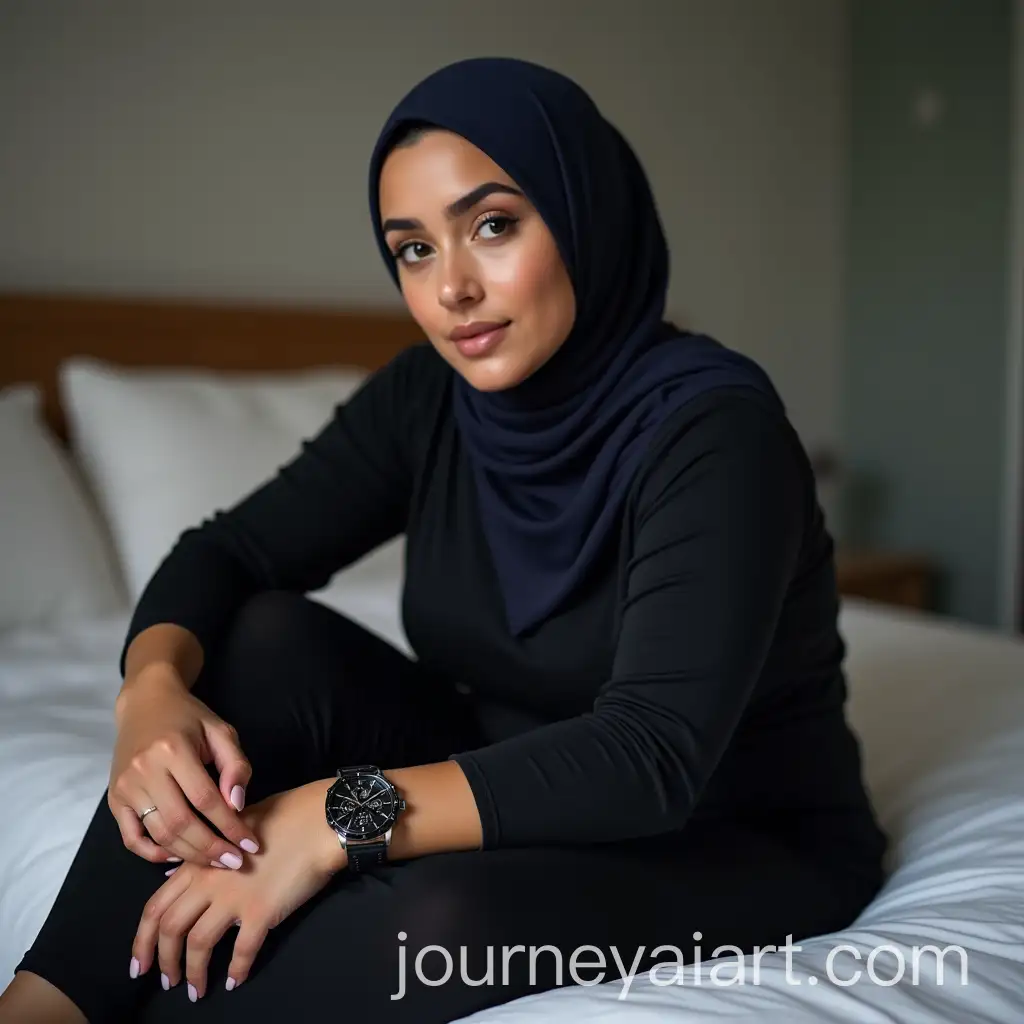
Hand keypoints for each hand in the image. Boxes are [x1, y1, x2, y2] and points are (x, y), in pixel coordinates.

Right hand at [109, 665, 259, 868]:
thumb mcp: (221, 731)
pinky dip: (154, 853)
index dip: (230, 826)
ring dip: (189, 854)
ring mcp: (125, 787)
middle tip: (236, 862)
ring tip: (215, 862)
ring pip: (158, 834)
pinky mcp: (115, 799)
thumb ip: (235, 765)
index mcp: (173, 750)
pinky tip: (179, 856)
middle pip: (180, 823)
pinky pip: (131, 838)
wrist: (145, 703)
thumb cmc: (189, 717)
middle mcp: (144, 771)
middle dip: (211, 848)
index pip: (206, 800)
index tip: (251, 844)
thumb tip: (237, 804)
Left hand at [131, 778, 343, 999]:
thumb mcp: (232, 826)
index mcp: (198, 862)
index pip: (155, 907)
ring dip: (194, 974)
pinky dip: (237, 971)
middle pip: (170, 929)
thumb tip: (174, 876)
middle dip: (163, 961)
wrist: (319, 822)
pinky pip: (242, 951)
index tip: (141, 963)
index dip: (143, 940)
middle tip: (167, 981)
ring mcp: (234, 898)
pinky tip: (236, 980)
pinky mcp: (262, 912)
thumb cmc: (281, 817)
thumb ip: (202, 854)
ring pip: (199, 945)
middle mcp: (209, 882)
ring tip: (196, 991)